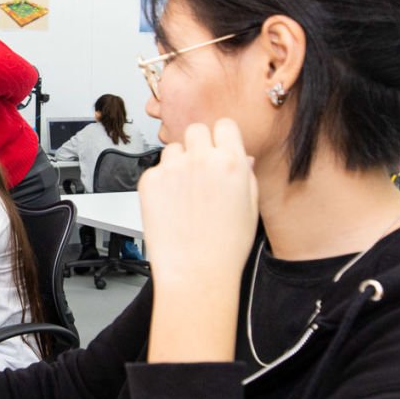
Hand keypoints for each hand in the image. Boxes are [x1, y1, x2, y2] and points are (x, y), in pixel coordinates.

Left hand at [137, 118, 258, 291]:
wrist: (195, 273)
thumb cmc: (225, 248)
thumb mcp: (250, 208)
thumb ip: (245, 175)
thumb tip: (242, 157)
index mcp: (231, 162)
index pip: (224, 125)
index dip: (221, 138)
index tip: (219, 148)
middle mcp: (200, 160)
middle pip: (196, 130)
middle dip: (199, 146)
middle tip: (200, 170)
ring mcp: (172, 169)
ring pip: (173, 149)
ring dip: (179, 163)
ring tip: (185, 193)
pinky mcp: (149, 181)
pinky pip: (156, 170)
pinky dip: (162, 182)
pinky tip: (171, 205)